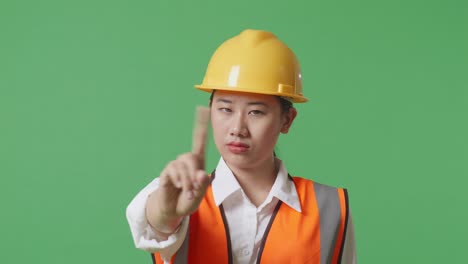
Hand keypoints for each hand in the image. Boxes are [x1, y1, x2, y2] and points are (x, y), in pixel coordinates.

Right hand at [146, 106, 210, 236]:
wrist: (173, 210)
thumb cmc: (188, 200)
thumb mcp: (199, 194)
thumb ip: (202, 185)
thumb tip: (202, 174)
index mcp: (197, 163)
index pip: (199, 142)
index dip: (201, 126)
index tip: (204, 109)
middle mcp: (186, 162)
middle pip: (191, 157)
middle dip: (194, 174)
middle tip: (194, 189)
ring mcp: (175, 166)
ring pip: (183, 166)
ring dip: (188, 182)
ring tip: (188, 193)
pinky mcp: (166, 173)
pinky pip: (174, 172)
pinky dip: (180, 182)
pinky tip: (179, 188)